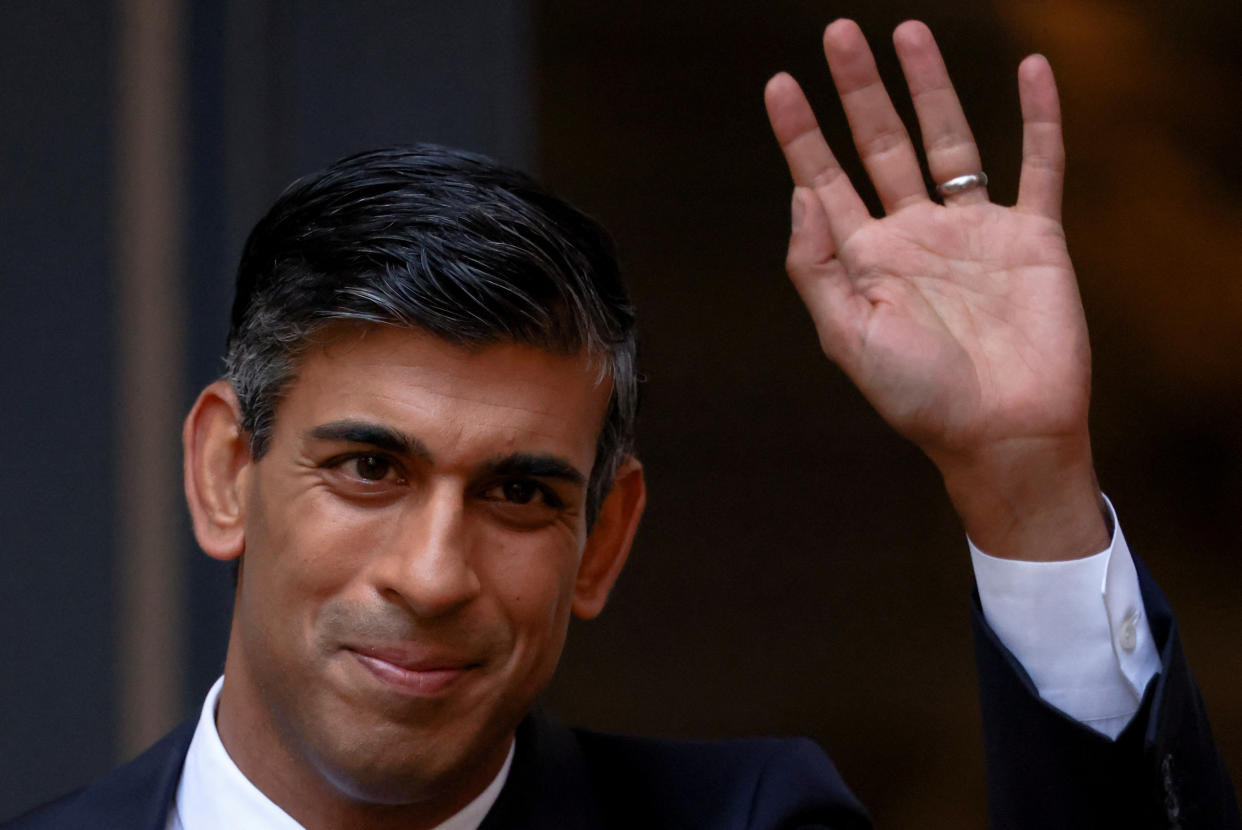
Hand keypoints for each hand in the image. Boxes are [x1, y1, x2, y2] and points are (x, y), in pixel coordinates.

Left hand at [765, 20, 1107, 560]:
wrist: (1002, 433)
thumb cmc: (919, 398)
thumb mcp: (848, 337)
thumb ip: (816, 267)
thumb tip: (799, 195)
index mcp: (866, 259)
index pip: (825, 180)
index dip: (801, 134)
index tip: (778, 84)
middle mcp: (916, 235)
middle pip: (881, 144)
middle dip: (859, 90)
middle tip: (838, 33)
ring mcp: (974, 231)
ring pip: (950, 140)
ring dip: (930, 87)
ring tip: (908, 32)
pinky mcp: (1033, 237)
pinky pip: (1038, 164)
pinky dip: (1040, 117)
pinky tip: (1033, 68)